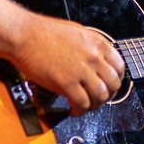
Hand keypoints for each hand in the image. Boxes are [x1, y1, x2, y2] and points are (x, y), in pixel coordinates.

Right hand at [9, 12, 126, 115]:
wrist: (23, 35)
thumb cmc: (43, 32)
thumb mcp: (77, 32)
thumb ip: (90, 46)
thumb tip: (97, 59)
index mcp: (97, 43)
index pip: (119, 66)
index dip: (117, 80)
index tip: (111, 85)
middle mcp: (93, 57)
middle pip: (113, 84)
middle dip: (108, 95)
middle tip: (99, 99)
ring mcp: (81, 70)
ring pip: (100, 96)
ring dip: (95, 105)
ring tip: (86, 107)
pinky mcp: (66, 83)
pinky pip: (82, 103)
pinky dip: (80, 111)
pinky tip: (73, 110)